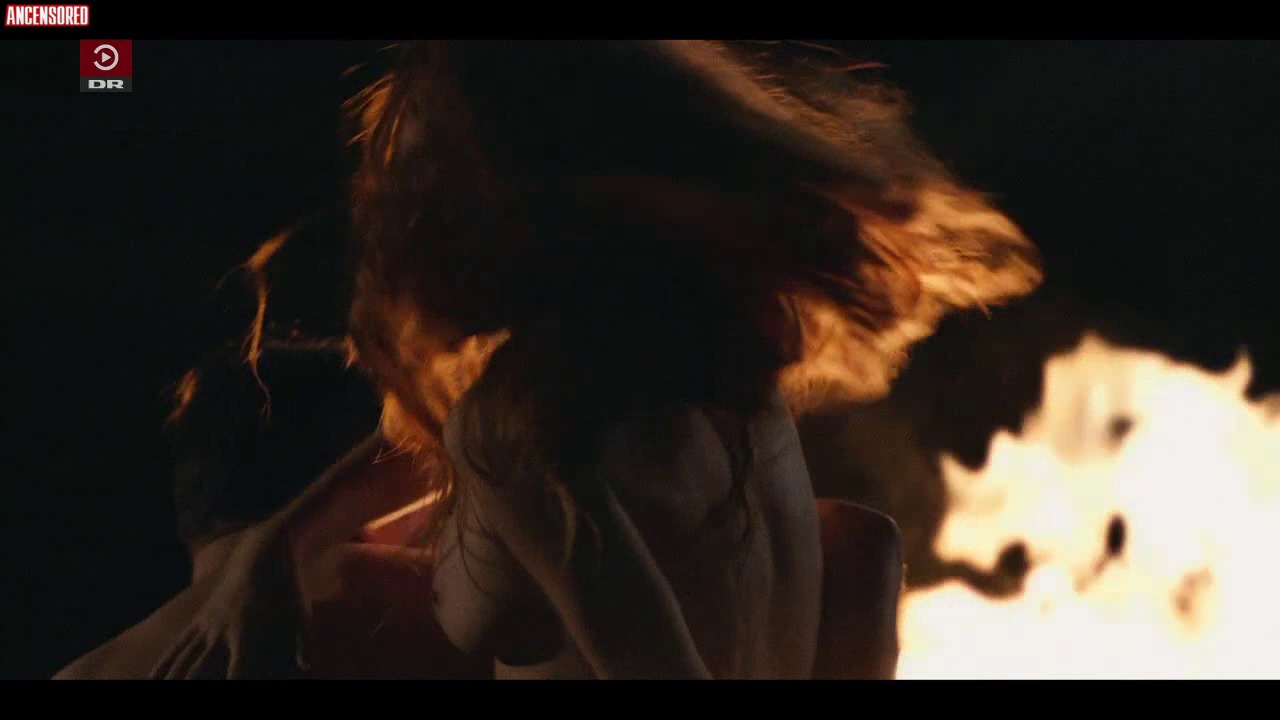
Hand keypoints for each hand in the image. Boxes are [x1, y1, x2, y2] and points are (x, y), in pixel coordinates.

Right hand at [149, 521, 307, 678]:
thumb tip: (308, 666)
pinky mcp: (200, 619)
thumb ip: (303, 642)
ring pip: (183, 659)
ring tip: (158, 689)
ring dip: (172, 677)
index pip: (237, 671)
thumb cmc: (286, 585)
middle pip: (200, 668)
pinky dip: (164, 662)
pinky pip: (177, 645)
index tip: (228, 689)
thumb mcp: (300, 613)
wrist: (261, 551)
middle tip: (178, 696)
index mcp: (247, 633)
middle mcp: (222, 631)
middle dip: (191, 684)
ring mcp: (207, 625)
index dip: (231, 684)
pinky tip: (154, 677)